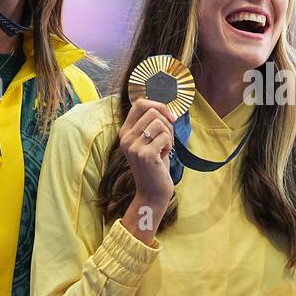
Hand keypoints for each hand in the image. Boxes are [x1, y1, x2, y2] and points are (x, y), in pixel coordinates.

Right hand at [118, 98, 176, 240]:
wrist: (153, 192)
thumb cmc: (155, 165)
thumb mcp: (149, 141)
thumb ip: (151, 124)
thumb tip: (164, 107)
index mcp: (125, 132)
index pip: (140, 103)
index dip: (158, 105)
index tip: (170, 117)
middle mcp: (126, 138)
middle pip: (153, 112)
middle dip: (167, 123)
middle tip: (166, 140)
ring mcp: (134, 146)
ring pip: (160, 123)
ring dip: (169, 136)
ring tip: (163, 149)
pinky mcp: (145, 155)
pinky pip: (165, 137)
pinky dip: (169, 146)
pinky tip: (163, 156)